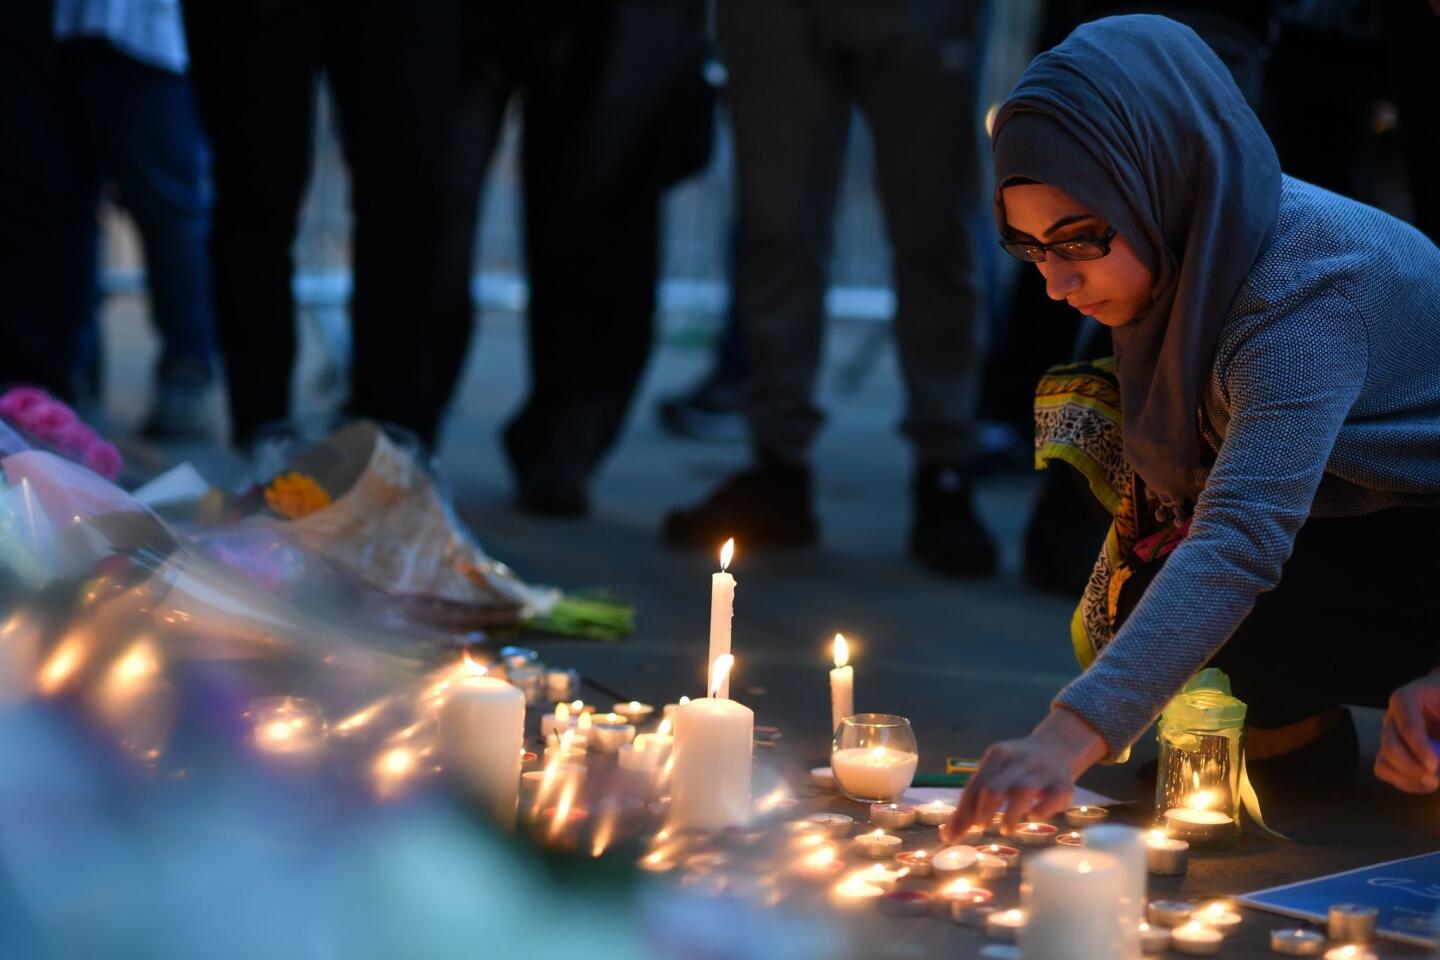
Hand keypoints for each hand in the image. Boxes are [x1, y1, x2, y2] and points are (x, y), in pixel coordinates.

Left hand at [942, 707, 1108, 840]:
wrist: (1058, 745)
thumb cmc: (1019, 766)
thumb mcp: (996, 772)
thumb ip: (974, 799)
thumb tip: (948, 834)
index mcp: (998, 755)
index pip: (976, 785)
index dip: (964, 811)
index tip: (956, 832)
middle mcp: (1019, 760)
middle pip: (995, 788)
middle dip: (984, 812)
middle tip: (981, 828)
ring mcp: (1043, 771)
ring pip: (1022, 791)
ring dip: (1010, 815)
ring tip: (1005, 830)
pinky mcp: (1064, 783)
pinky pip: (1054, 797)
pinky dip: (1042, 809)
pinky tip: (1033, 816)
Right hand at [1375, 672, 1439, 792]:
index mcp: (1407, 699)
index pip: (1408, 725)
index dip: (1420, 748)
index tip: (1434, 767)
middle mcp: (1392, 718)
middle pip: (1390, 746)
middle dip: (1411, 767)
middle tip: (1435, 780)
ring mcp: (1390, 736)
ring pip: (1384, 762)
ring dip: (1407, 778)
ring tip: (1434, 783)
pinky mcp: (1393, 752)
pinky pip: (1388, 771)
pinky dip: (1406, 783)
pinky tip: (1427, 784)